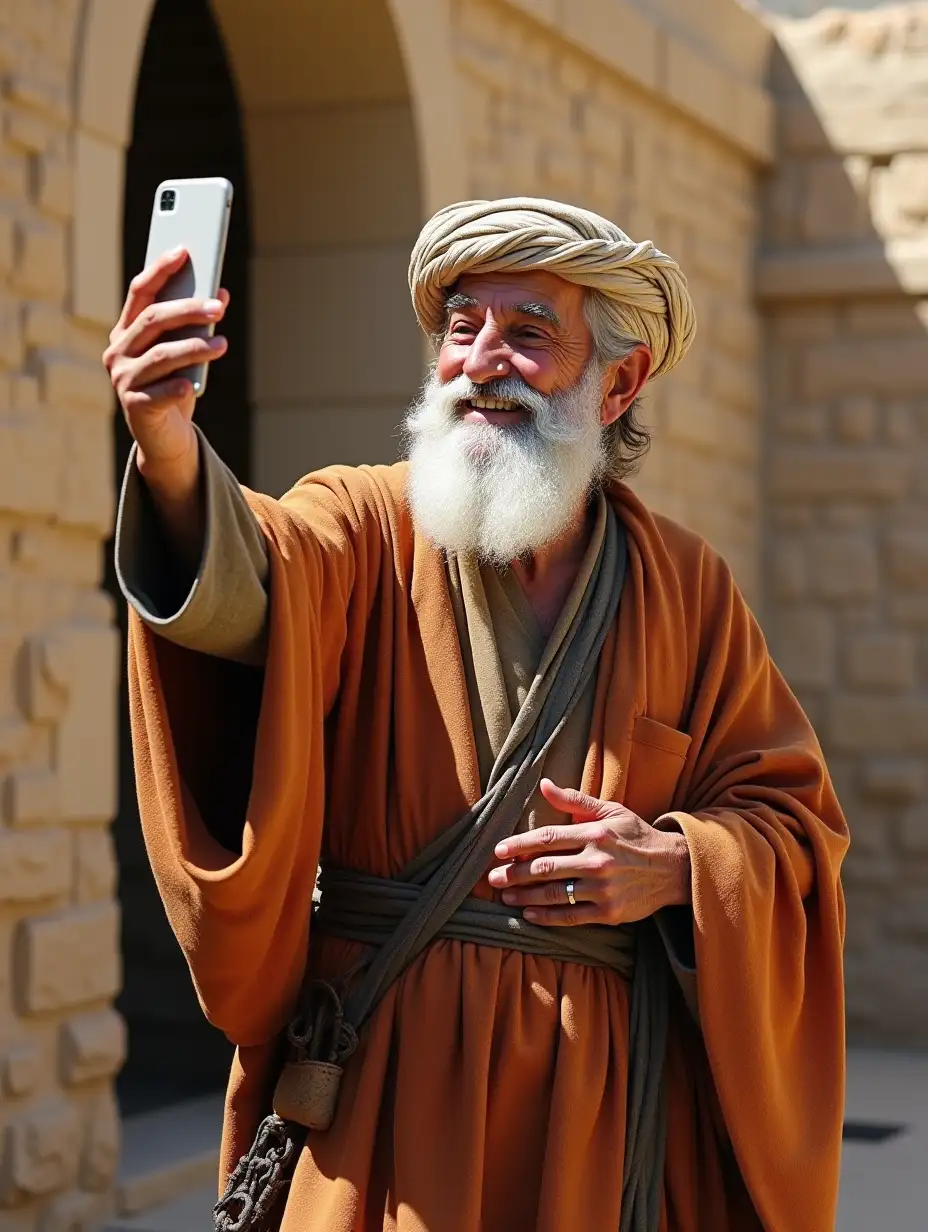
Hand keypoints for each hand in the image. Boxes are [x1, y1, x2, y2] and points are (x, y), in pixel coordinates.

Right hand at [103, 247, 229, 498]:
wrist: (165, 438)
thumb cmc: (175, 386)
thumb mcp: (187, 354)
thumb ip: (197, 325)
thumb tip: (221, 293)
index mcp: (126, 331)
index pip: (140, 293)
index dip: (160, 270)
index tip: (183, 251)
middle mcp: (118, 351)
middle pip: (153, 320)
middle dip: (187, 310)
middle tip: (218, 308)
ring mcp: (123, 379)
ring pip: (160, 354)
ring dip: (194, 347)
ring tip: (223, 344)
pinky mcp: (134, 406)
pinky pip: (159, 392)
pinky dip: (178, 386)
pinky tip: (194, 384)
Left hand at [486, 779, 690, 926]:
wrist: (674, 868)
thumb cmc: (636, 836)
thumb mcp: (610, 811)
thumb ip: (575, 800)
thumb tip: (543, 785)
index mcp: (595, 833)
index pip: (548, 838)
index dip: (520, 844)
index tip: (499, 850)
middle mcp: (598, 861)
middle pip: (545, 868)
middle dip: (514, 873)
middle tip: (492, 877)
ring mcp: (603, 889)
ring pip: (554, 894)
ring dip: (525, 895)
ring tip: (505, 895)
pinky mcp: (609, 913)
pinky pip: (571, 917)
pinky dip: (546, 916)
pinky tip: (529, 914)